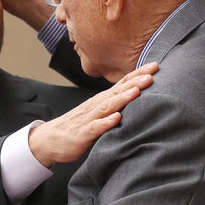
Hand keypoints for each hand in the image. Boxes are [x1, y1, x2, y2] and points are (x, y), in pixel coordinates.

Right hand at [28, 62, 158, 166]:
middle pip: (118, 91)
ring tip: (136, 92)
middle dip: (135, 82)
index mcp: (102, 100)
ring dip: (122, 98)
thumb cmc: (77, 125)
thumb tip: (137, 96)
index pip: (122, 84)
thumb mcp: (98, 112)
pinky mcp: (83, 134)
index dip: (138, 74)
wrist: (50, 139)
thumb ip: (115, 104)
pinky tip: (116, 118)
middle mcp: (96, 105)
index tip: (155, 65)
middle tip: (152, 73)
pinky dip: (106, 122)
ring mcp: (89, 118)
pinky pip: (95, 128)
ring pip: (107, 106)